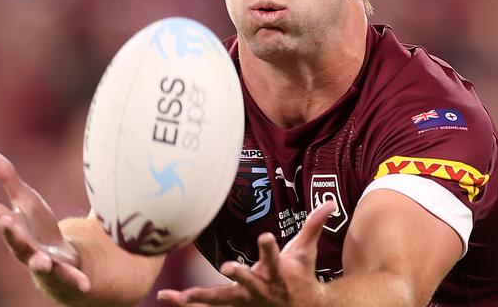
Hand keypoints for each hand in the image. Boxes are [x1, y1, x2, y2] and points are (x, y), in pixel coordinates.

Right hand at [0, 147, 90, 293]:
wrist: (54, 260)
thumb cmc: (36, 226)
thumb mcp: (25, 199)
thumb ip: (7, 177)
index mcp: (16, 228)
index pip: (0, 216)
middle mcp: (25, 247)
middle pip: (16, 241)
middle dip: (11, 232)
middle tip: (6, 220)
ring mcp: (42, 262)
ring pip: (38, 263)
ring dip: (39, 262)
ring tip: (42, 261)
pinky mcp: (62, 272)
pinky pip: (69, 277)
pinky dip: (76, 280)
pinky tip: (86, 285)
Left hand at [158, 201, 335, 305]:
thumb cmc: (300, 276)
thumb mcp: (307, 251)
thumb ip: (314, 225)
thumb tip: (331, 202)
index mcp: (276, 271)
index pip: (274, 256)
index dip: (269, 247)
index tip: (265, 236)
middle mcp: (259, 288)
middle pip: (247, 281)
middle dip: (239, 275)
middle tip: (228, 267)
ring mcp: (244, 300)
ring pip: (219, 299)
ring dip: (198, 297)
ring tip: (177, 296)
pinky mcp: (232, 306)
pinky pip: (206, 305)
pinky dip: (186, 302)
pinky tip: (167, 298)